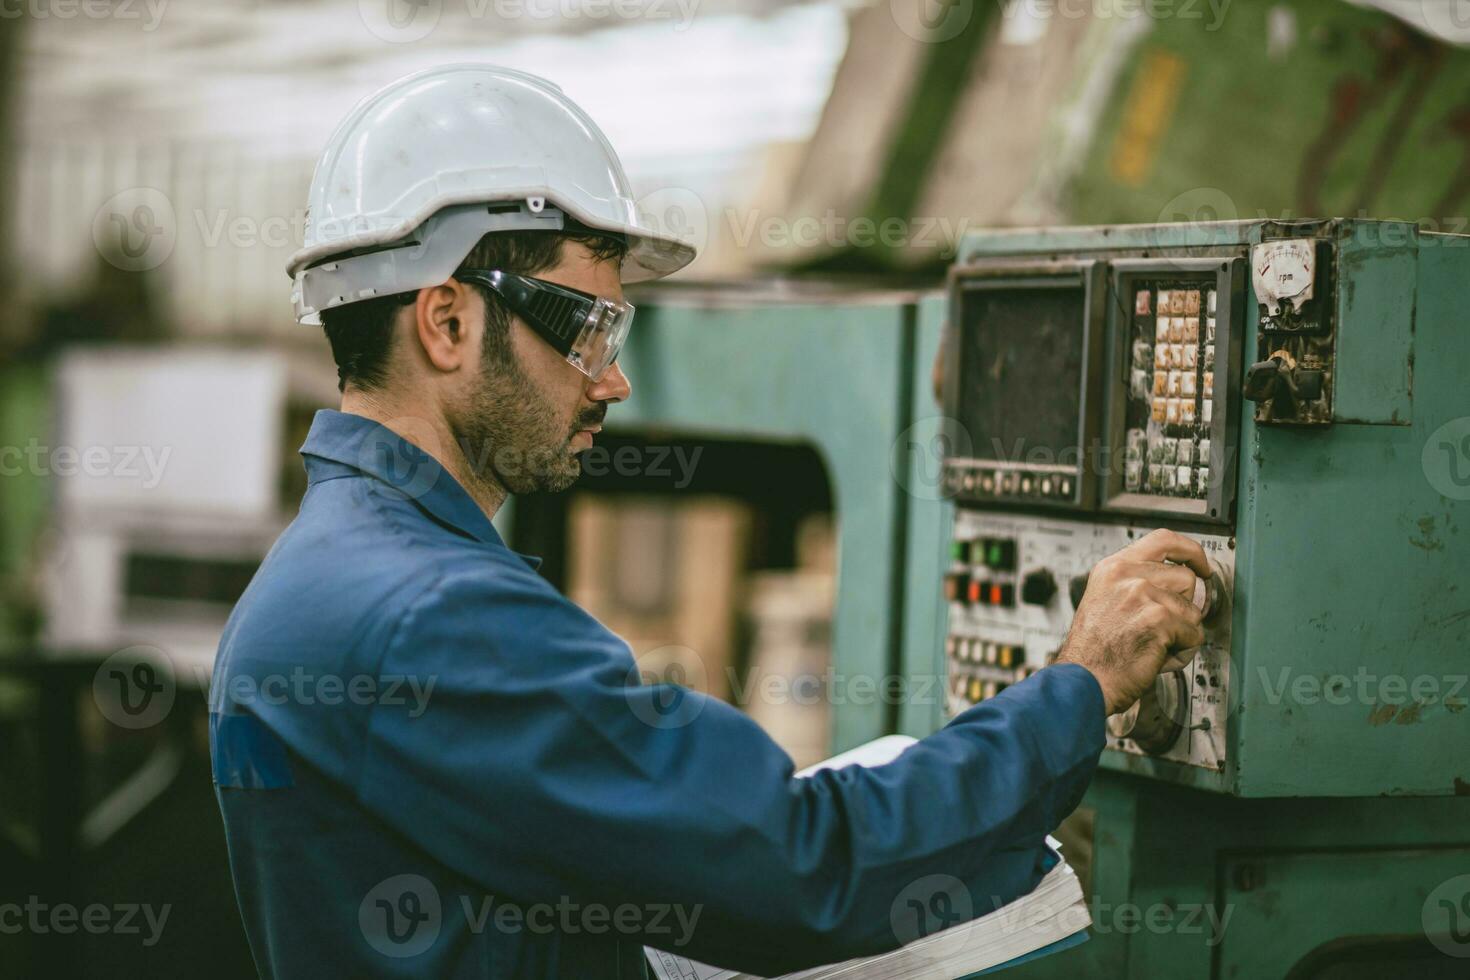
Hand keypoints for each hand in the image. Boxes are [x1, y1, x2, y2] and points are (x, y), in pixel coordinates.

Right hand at [1054, 529, 1208, 714]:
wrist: (1083, 680)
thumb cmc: (1093, 652)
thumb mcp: (1106, 600)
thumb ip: (1136, 584)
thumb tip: (1180, 584)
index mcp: (1113, 568)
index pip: (1163, 540)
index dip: (1191, 551)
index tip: (1201, 566)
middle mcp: (1127, 575)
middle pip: (1186, 578)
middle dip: (1184, 606)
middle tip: (1163, 627)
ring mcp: (1142, 594)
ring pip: (1193, 610)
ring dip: (1182, 633)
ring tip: (1154, 646)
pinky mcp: (1159, 618)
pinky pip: (1194, 634)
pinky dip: (1182, 651)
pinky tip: (1157, 657)